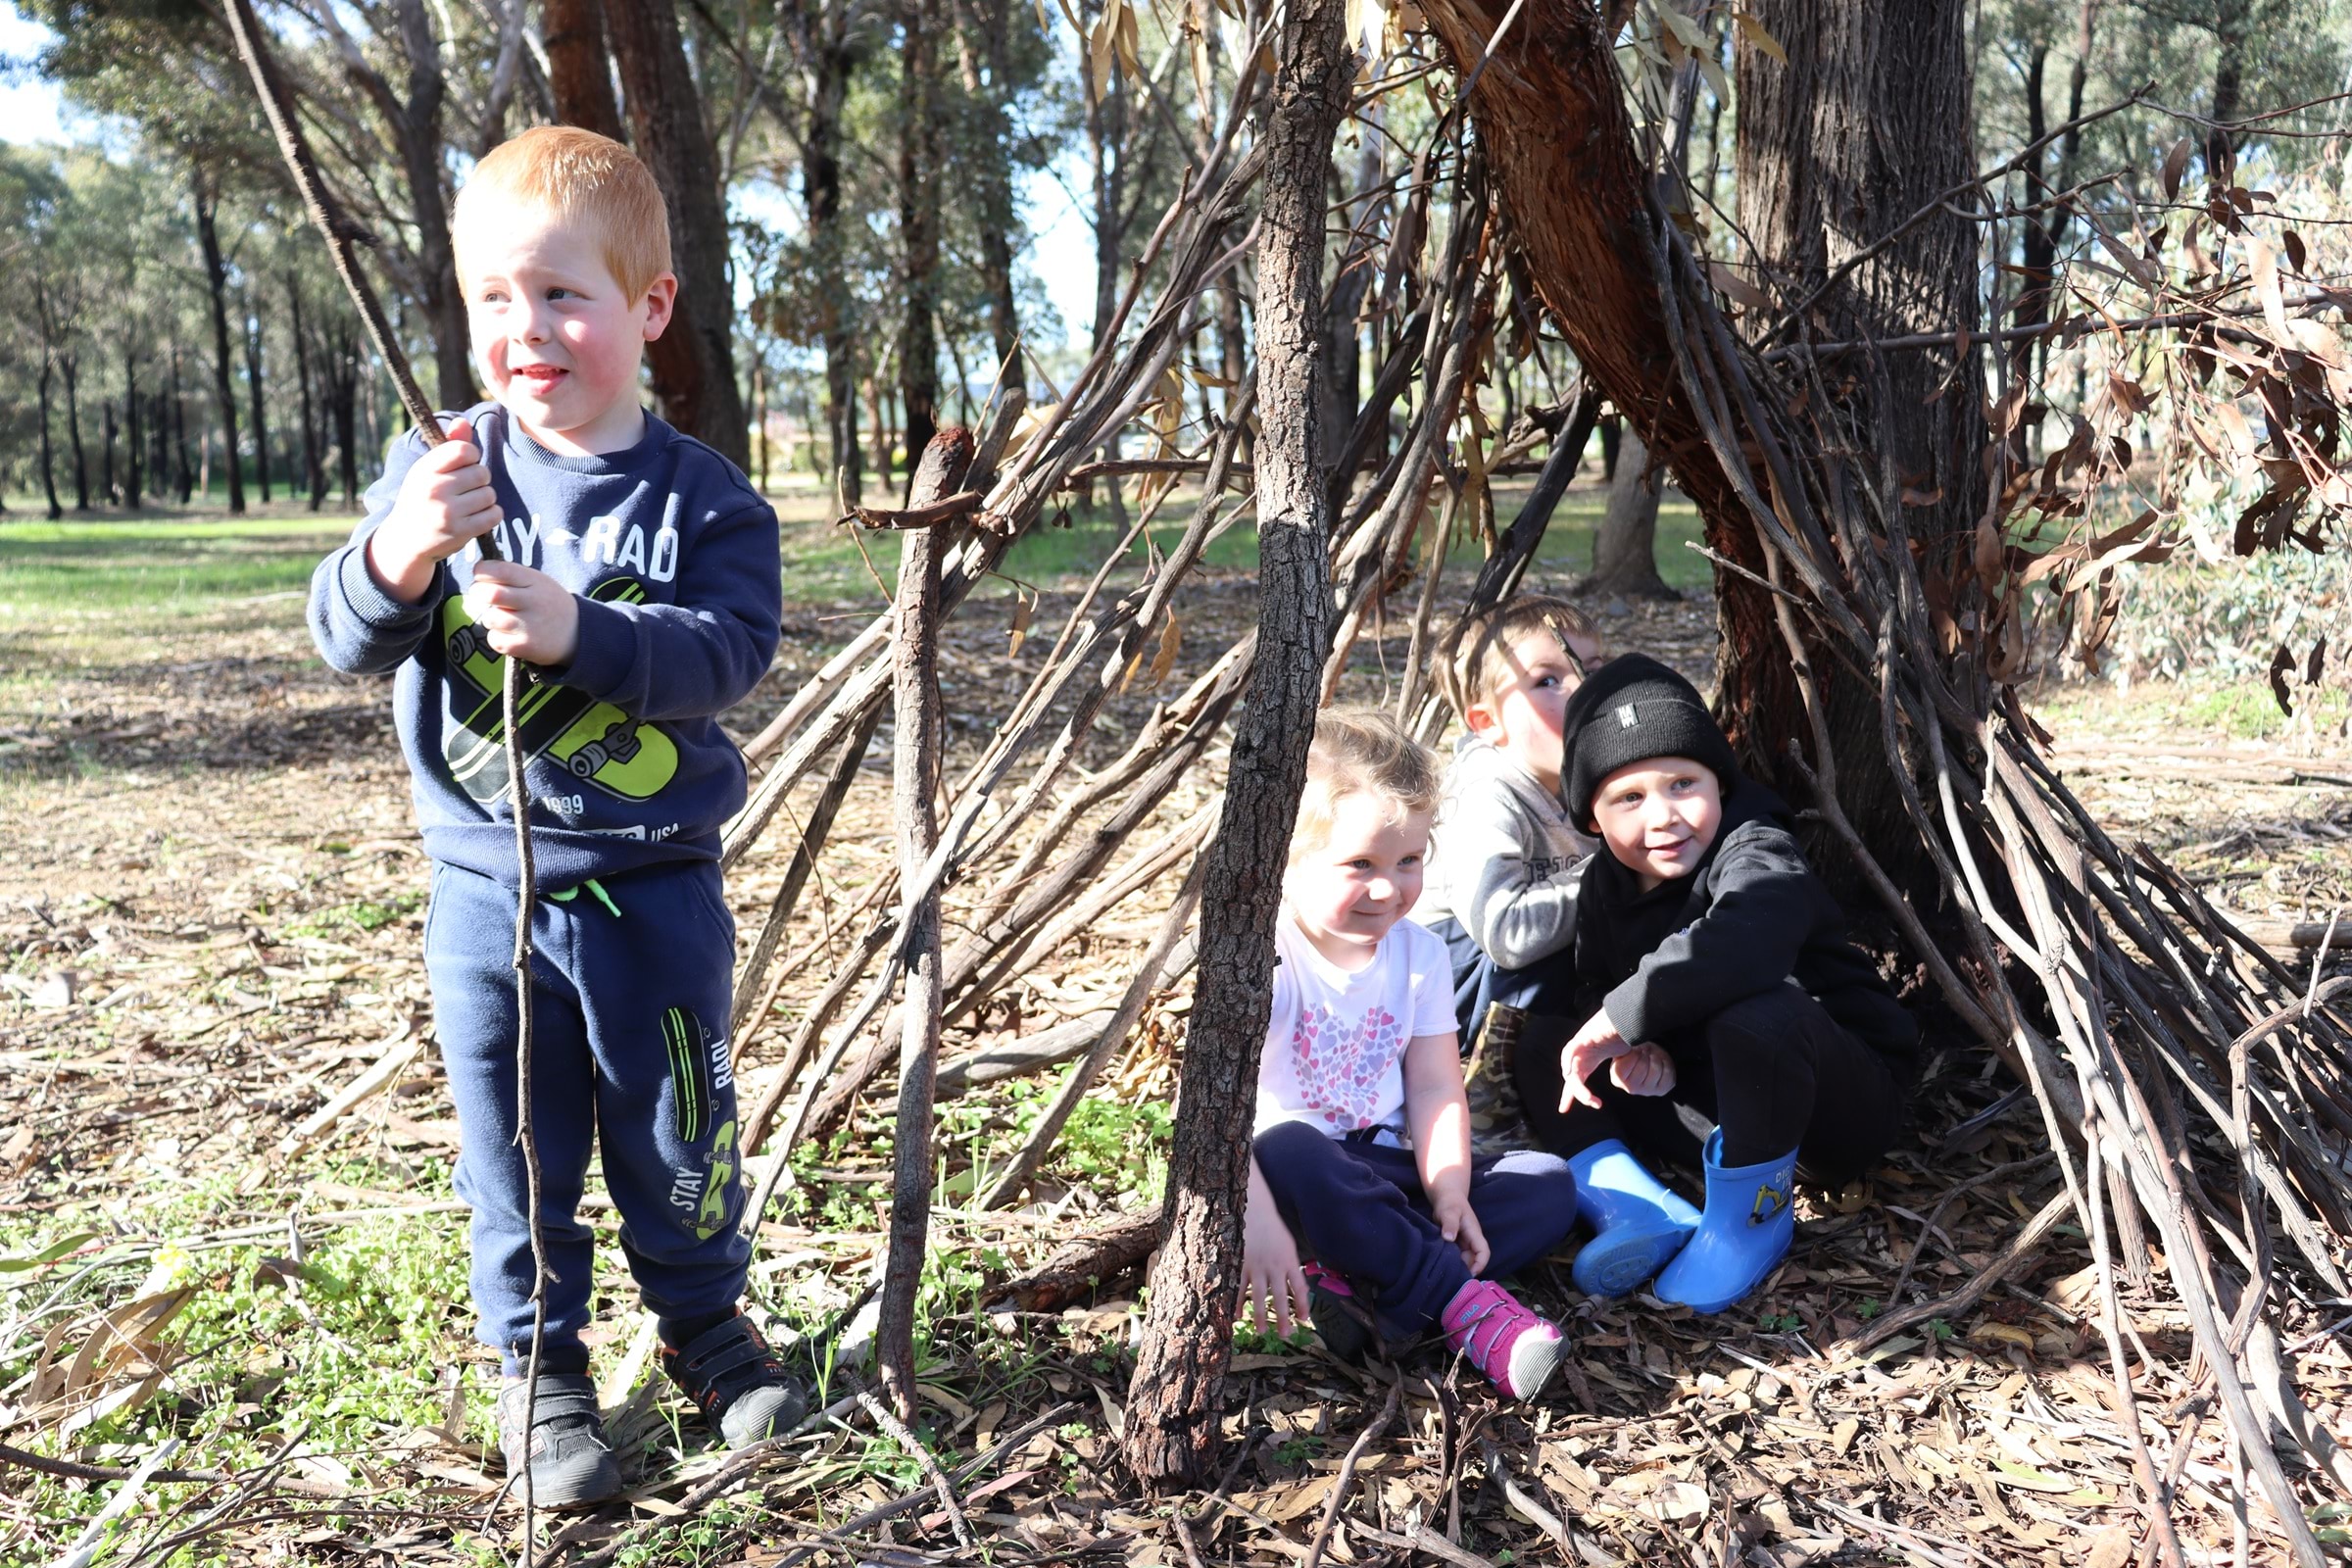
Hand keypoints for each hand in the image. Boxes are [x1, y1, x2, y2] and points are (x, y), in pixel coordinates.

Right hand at [366, 417, 501, 602]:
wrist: (406, 539)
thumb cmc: (421, 497)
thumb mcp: (427, 471)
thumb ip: (449, 447)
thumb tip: (464, 422)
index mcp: (425, 469)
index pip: (464, 449)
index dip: (471, 455)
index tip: (464, 464)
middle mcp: (434, 489)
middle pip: (482, 473)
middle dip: (479, 480)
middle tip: (466, 489)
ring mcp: (447, 512)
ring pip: (489, 494)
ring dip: (485, 498)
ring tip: (468, 504)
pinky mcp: (460, 532)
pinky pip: (494, 514)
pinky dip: (491, 515)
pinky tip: (476, 516)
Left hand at [462, 561, 580, 666]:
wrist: (577, 634)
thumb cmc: (549, 604)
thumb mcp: (538, 582)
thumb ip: (511, 575)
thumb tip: (477, 573)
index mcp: (535, 581)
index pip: (499, 570)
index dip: (482, 572)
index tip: (481, 576)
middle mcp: (533, 602)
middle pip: (490, 594)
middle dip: (479, 594)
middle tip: (484, 597)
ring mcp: (529, 626)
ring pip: (490, 618)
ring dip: (491, 618)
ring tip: (506, 619)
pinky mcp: (524, 646)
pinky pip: (494, 639)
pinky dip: (497, 637)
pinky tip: (511, 635)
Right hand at [1241, 1192, 1312, 1337]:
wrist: (1255, 1211)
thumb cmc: (1275, 1230)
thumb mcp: (1289, 1246)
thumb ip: (1291, 1267)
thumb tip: (1297, 1289)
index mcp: (1289, 1260)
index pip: (1299, 1287)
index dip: (1302, 1304)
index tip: (1305, 1320)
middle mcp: (1274, 1266)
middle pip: (1279, 1296)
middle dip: (1283, 1317)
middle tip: (1286, 1335)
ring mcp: (1256, 1266)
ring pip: (1259, 1295)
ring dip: (1261, 1315)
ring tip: (1263, 1331)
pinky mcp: (1242, 1265)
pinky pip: (1241, 1287)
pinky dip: (1239, 1302)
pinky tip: (1238, 1316)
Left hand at [1432, 1187, 1491, 1275]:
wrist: (1446, 1196)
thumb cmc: (1449, 1202)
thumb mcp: (1449, 1211)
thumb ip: (1450, 1223)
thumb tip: (1449, 1238)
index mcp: (1474, 1233)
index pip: (1483, 1252)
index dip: (1479, 1264)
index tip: (1469, 1274)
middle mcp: (1471, 1240)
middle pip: (1474, 1260)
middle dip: (1466, 1270)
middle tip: (1453, 1279)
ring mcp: (1464, 1243)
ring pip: (1465, 1260)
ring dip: (1458, 1267)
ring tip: (1446, 1275)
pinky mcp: (1455, 1244)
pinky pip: (1457, 1257)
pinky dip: (1452, 1262)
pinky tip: (1442, 1267)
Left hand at [1558, 1007, 1631, 1110]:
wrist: (1625, 1016)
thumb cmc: (1621, 1033)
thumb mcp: (1618, 1055)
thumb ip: (1616, 1067)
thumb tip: (1624, 1079)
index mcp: (1587, 1060)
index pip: (1574, 1081)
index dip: (1569, 1096)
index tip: (1563, 1110)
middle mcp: (1579, 1055)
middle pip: (1571, 1079)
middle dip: (1574, 1095)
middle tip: (1592, 1103)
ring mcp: (1579, 1046)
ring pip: (1571, 1070)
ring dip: (1578, 1086)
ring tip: (1588, 1098)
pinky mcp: (1582, 1037)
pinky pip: (1571, 1051)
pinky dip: (1569, 1061)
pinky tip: (1571, 1073)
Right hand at [1610, 1041, 1675, 1096]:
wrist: (1648, 1058)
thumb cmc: (1634, 1052)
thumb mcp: (1625, 1048)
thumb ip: (1622, 1048)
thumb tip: (1627, 1046)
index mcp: (1617, 1078)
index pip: (1621, 1068)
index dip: (1631, 1053)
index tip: (1634, 1050)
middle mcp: (1631, 1088)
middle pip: (1642, 1065)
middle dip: (1644, 1054)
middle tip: (1644, 1053)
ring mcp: (1647, 1091)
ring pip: (1656, 1069)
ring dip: (1656, 1058)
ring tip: (1651, 1058)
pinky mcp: (1661, 1090)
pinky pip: (1668, 1074)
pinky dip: (1666, 1064)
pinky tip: (1661, 1064)